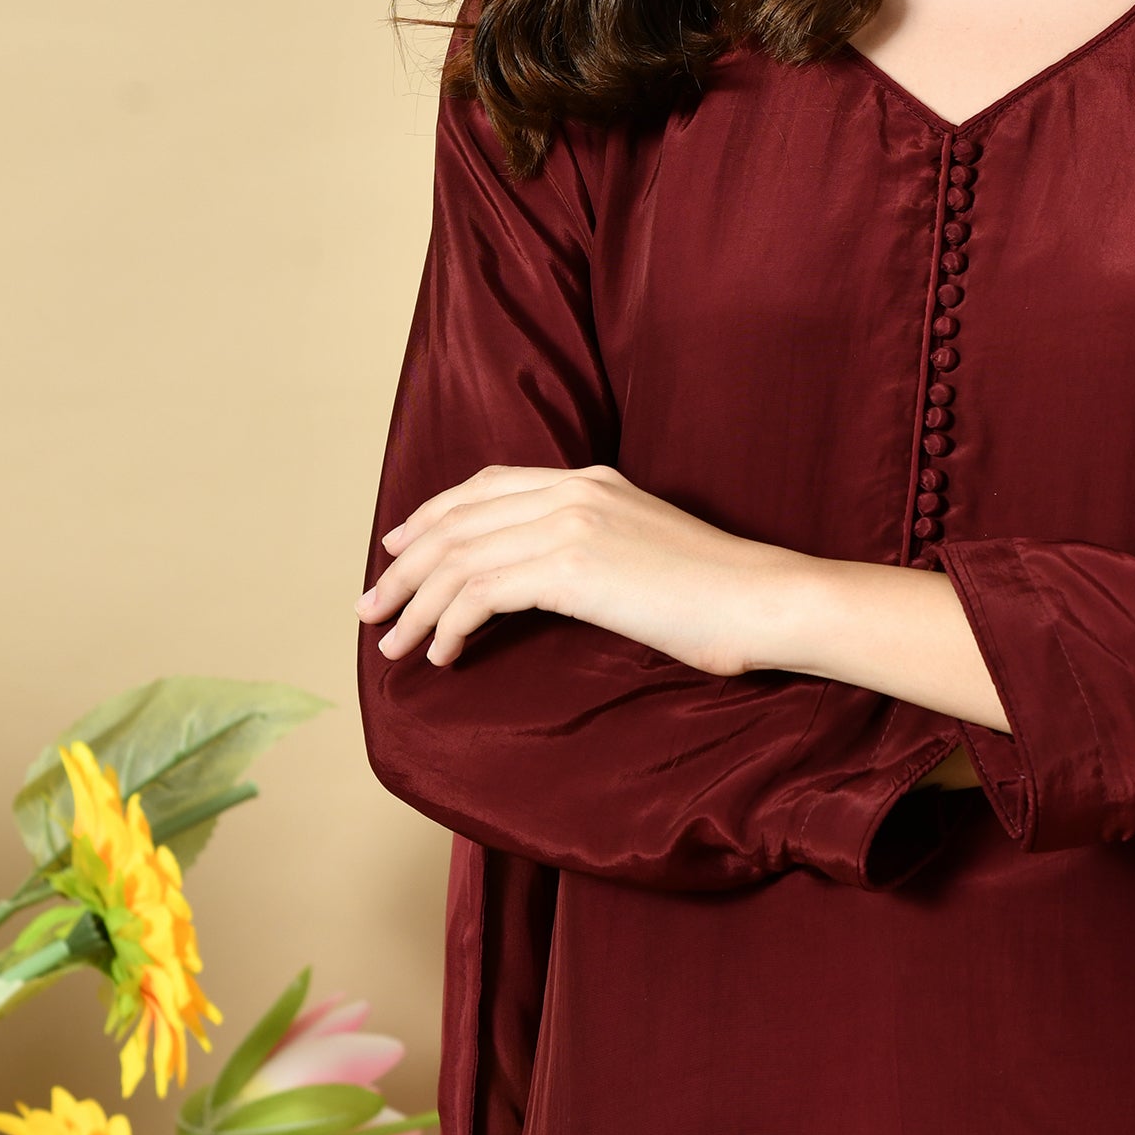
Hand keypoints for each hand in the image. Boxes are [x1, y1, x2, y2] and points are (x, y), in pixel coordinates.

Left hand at [358, 463, 799, 673]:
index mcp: (590, 480)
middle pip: (458, 520)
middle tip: (371, 608)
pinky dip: (449, 625)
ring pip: (458, 558)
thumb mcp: (646, 552)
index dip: (432, 517)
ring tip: (393, 645)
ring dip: (414, 605)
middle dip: (405, 568)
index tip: (398, 552)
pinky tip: (443, 654)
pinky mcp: (569, 566)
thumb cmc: (718, 596)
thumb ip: (595, 546)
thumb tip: (547, 582)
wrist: (763, 600)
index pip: (486, 486)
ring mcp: (570, 523)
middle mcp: (573, 490)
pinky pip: (479, 593)